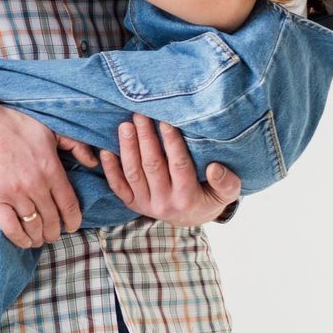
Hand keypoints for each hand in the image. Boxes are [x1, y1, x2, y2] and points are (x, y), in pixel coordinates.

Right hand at [0, 100, 91, 247]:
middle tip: (53, 234)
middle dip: (55, 232)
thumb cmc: (14, 125)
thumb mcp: (50, 129)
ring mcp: (14, 194)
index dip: (73, 221)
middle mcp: (35, 185)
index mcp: (51, 169)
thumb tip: (93, 162)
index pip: (69, 205)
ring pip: (34, 226)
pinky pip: (11, 228)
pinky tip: (25, 241)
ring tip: (39, 239)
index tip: (72, 227)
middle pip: (52, 219)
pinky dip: (20, 239)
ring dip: (39, 237)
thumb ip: (75, 144)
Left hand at [95, 113, 242, 225]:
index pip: (178, 165)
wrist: (191, 218)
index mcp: (187, 197)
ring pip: (133, 173)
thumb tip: (214, 168)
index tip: (166, 121)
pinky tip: (105, 150)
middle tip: (140, 114)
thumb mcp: (226, 194)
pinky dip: (110, 169)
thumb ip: (226, 182)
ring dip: (127, 148)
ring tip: (125, 125)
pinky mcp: (132, 203)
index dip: (172, 143)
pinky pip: (118, 186)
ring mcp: (145, 204)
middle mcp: (164, 203)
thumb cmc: (210, 197)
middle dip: (145, 138)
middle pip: (152, 166)